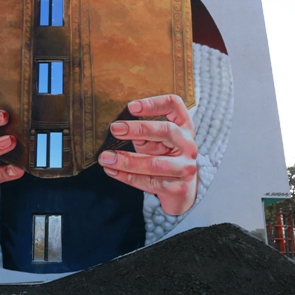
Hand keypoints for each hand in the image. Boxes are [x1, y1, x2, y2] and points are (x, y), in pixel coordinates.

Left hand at [98, 95, 197, 214]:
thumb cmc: (164, 158)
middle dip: (138, 129)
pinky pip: (148, 182)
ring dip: (126, 160)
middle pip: (166, 130)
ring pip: (154, 163)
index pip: (174, 105)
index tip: (131, 106)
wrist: (183, 191)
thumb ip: (144, 135)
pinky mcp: (178, 188)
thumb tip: (119, 130)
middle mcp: (188, 145)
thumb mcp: (157, 142)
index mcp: (184, 126)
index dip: (153, 103)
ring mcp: (185, 167)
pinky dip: (127, 176)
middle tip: (114, 129)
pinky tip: (112, 171)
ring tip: (105, 157)